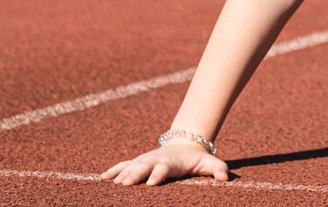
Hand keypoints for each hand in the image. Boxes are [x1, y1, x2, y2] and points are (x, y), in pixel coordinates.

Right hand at [101, 141, 229, 185]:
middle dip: (135, 174)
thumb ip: (217, 169)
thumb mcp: (209, 163)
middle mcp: (156, 160)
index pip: (164, 168)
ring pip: (132, 166)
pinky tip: (102, 178)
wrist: (186, 144)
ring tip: (114, 183)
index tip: (151, 183)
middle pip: (144, 167)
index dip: (158, 174)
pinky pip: (124, 165)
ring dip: (122, 174)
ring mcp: (146, 160)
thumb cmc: (197, 158)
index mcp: (172, 162)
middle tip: (126, 184)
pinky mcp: (139, 161)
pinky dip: (114, 170)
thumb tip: (225, 177)